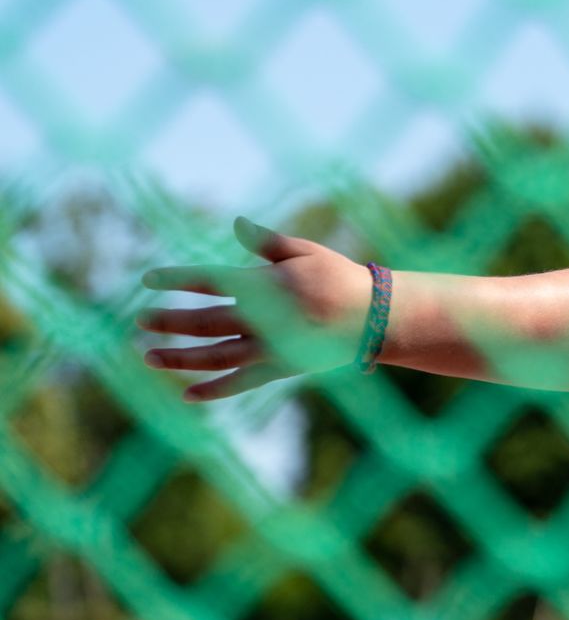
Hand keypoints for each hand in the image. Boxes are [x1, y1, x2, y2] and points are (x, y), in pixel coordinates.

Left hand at [137, 216, 372, 402]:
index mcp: (267, 286)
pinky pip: (242, 383)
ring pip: (215, 356)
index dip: (176, 279)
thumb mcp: (306, 252)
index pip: (210, 281)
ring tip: (150, 356)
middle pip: (205, 322)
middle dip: (169, 321)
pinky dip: (215, 391)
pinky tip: (189, 395)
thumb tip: (235, 224)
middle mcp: (264, 320)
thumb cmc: (340, 277)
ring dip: (180, 358)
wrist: (377, 317)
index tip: (147, 279)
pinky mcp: (281, 368)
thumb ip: (267, 243)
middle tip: (140, 320)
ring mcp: (271, 348)